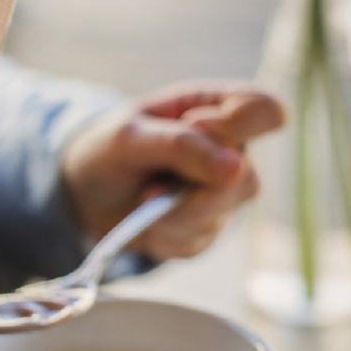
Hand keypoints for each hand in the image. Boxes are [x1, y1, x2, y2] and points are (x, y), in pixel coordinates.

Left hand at [61, 81, 285, 260]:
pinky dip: (163, 236)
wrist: (84, 191)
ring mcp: (220, 192)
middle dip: (193, 191)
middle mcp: (228, 150)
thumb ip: (180, 145)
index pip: (266, 111)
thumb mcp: (129, 136)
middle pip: (248, 179)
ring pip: (223, 215)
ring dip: (172, 216)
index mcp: (215, 107)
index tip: (195, 127)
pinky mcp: (205, 227)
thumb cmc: (107, 149)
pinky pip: (198, 243)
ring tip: (143, 200)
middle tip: (151, 188)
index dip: (238, 126)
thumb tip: (236, 170)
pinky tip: (146, 221)